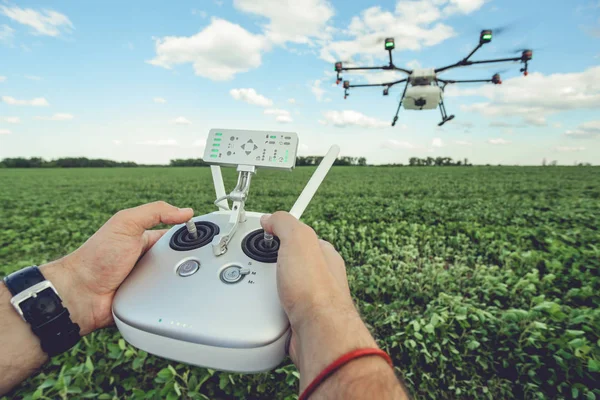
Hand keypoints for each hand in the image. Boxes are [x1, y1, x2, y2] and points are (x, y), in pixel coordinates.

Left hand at [42, 201, 192, 334]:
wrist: (82, 294)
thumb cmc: (97, 256)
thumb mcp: (126, 223)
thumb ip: (155, 212)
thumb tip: (185, 211)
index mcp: (145, 239)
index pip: (176, 234)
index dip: (190, 234)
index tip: (207, 235)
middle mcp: (149, 260)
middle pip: (180, 258)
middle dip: (189, 259)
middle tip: (202, 259)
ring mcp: (150, 281)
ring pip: (178, 279)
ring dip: (183, 279)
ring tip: (192, 277)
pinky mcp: (149, 300)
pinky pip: (169, 298)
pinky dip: (174, 296)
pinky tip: (180, 295)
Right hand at [260, 212, 378, 390]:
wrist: (317, 332)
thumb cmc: (316, 288)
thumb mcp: (298, 239)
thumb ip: (284, 223)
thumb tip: (271, 219)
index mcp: (322, 254)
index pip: (297, 237)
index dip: (279, 234)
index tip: (264, 233)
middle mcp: (319, 277)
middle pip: (285, 263)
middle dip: (269, 265)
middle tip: (261, 266)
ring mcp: (309, 299)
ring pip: (279, 287)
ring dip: (267, 289)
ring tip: (263, 289)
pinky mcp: (298, 319)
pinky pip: (276, 308)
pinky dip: (268, 308)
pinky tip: (267, 307)